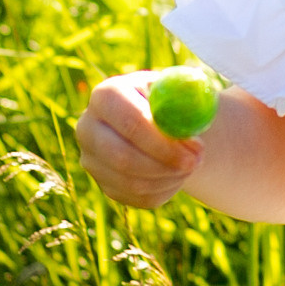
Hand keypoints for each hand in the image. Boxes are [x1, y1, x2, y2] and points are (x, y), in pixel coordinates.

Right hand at [77, 69, 205, 210]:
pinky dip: (165, 189)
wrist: (157, 120)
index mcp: (106, 95)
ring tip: (192, 163)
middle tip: (196, 163)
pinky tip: (177, 173)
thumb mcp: (180, 88)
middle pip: (122, 157)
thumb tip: (193, 114)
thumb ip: (187, 95)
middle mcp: (88, 128)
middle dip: (165, 163)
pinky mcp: (104, 185)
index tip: (196, 148)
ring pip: (132, 182)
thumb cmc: (170, 99)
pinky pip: (137, 197)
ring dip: (170, 177)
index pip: (130, 122)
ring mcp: (92, 160)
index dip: (163, 140)